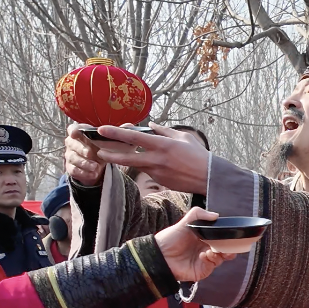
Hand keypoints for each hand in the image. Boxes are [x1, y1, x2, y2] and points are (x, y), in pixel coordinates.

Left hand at [71, 124, 211, 194]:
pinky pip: (148, 172)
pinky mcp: (160, 181)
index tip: (102, 129)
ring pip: (135, 165)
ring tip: (112, 157)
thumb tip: (151, 126)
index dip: (116, 133)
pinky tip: (151, 165)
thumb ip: (164, 131)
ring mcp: (157, 172)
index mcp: (162, 144)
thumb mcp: (182, 137)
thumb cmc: (198, 154)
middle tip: (99, 151)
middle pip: (127, 157)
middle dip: (110, 154)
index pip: (134, 137)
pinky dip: (146, 166)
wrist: (209, 178)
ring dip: (124, 161)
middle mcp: (157, 159)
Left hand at [154, 207, 234, 281]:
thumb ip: (198, 214)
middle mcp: (207, 249)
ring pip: (221, 258)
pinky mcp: (202, 270)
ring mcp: (205, 261)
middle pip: (226, 250)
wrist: (159, 254)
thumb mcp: (184, 222)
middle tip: (229, 246)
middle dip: (230, 248)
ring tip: (211, 250)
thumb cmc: (170, 238)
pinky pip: (212, 265)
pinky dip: (211, 260)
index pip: (222, 238)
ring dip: (220, 254)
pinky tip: (204, 255)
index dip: (229, 238)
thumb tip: (216, 215)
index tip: (233, 235)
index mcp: (205, 238)